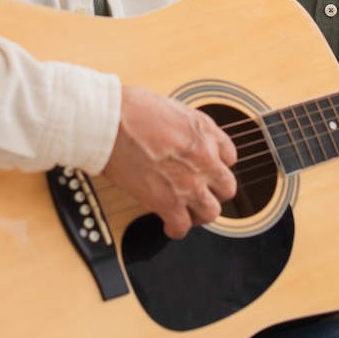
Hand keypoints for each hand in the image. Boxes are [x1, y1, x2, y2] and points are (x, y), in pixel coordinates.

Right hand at [99, 85, 237, 238]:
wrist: (110, 121)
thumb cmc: (130, 108)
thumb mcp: (173, 109)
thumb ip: (185, 130)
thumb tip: (179, 141)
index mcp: (205, 132)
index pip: (229, 157)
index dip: (216, 165)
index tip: (205, 170)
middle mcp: (205, 158)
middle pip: (226, 187)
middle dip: (214, 191)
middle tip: (199, 192)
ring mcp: (190, 182)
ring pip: (211, 212)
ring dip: (199, 213)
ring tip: (187, 211)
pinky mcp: (168, 202)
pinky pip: (182, 226)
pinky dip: (176, 229)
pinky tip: (168, 225)